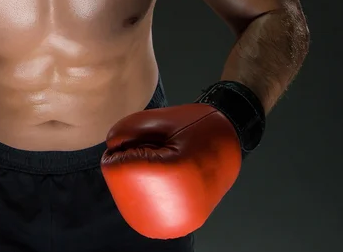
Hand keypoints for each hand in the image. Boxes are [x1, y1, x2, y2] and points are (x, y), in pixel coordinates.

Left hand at [101, 104, 240, 238]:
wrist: (233, 142)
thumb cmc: (198, 126)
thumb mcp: (158, 118)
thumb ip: (126, 131)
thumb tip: (109, 149)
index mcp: (174, 174)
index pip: (114, 167)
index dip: (124, 147)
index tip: (151, 140)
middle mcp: (179, 205)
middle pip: (120, 184)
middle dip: (131, 163)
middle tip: (162, 152)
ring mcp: (180, 220)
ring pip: (130, 198)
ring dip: (139, 178)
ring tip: (167, 165)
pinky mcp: (182, 223)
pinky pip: (145, 208)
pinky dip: (147, 191)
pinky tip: (167, 179)